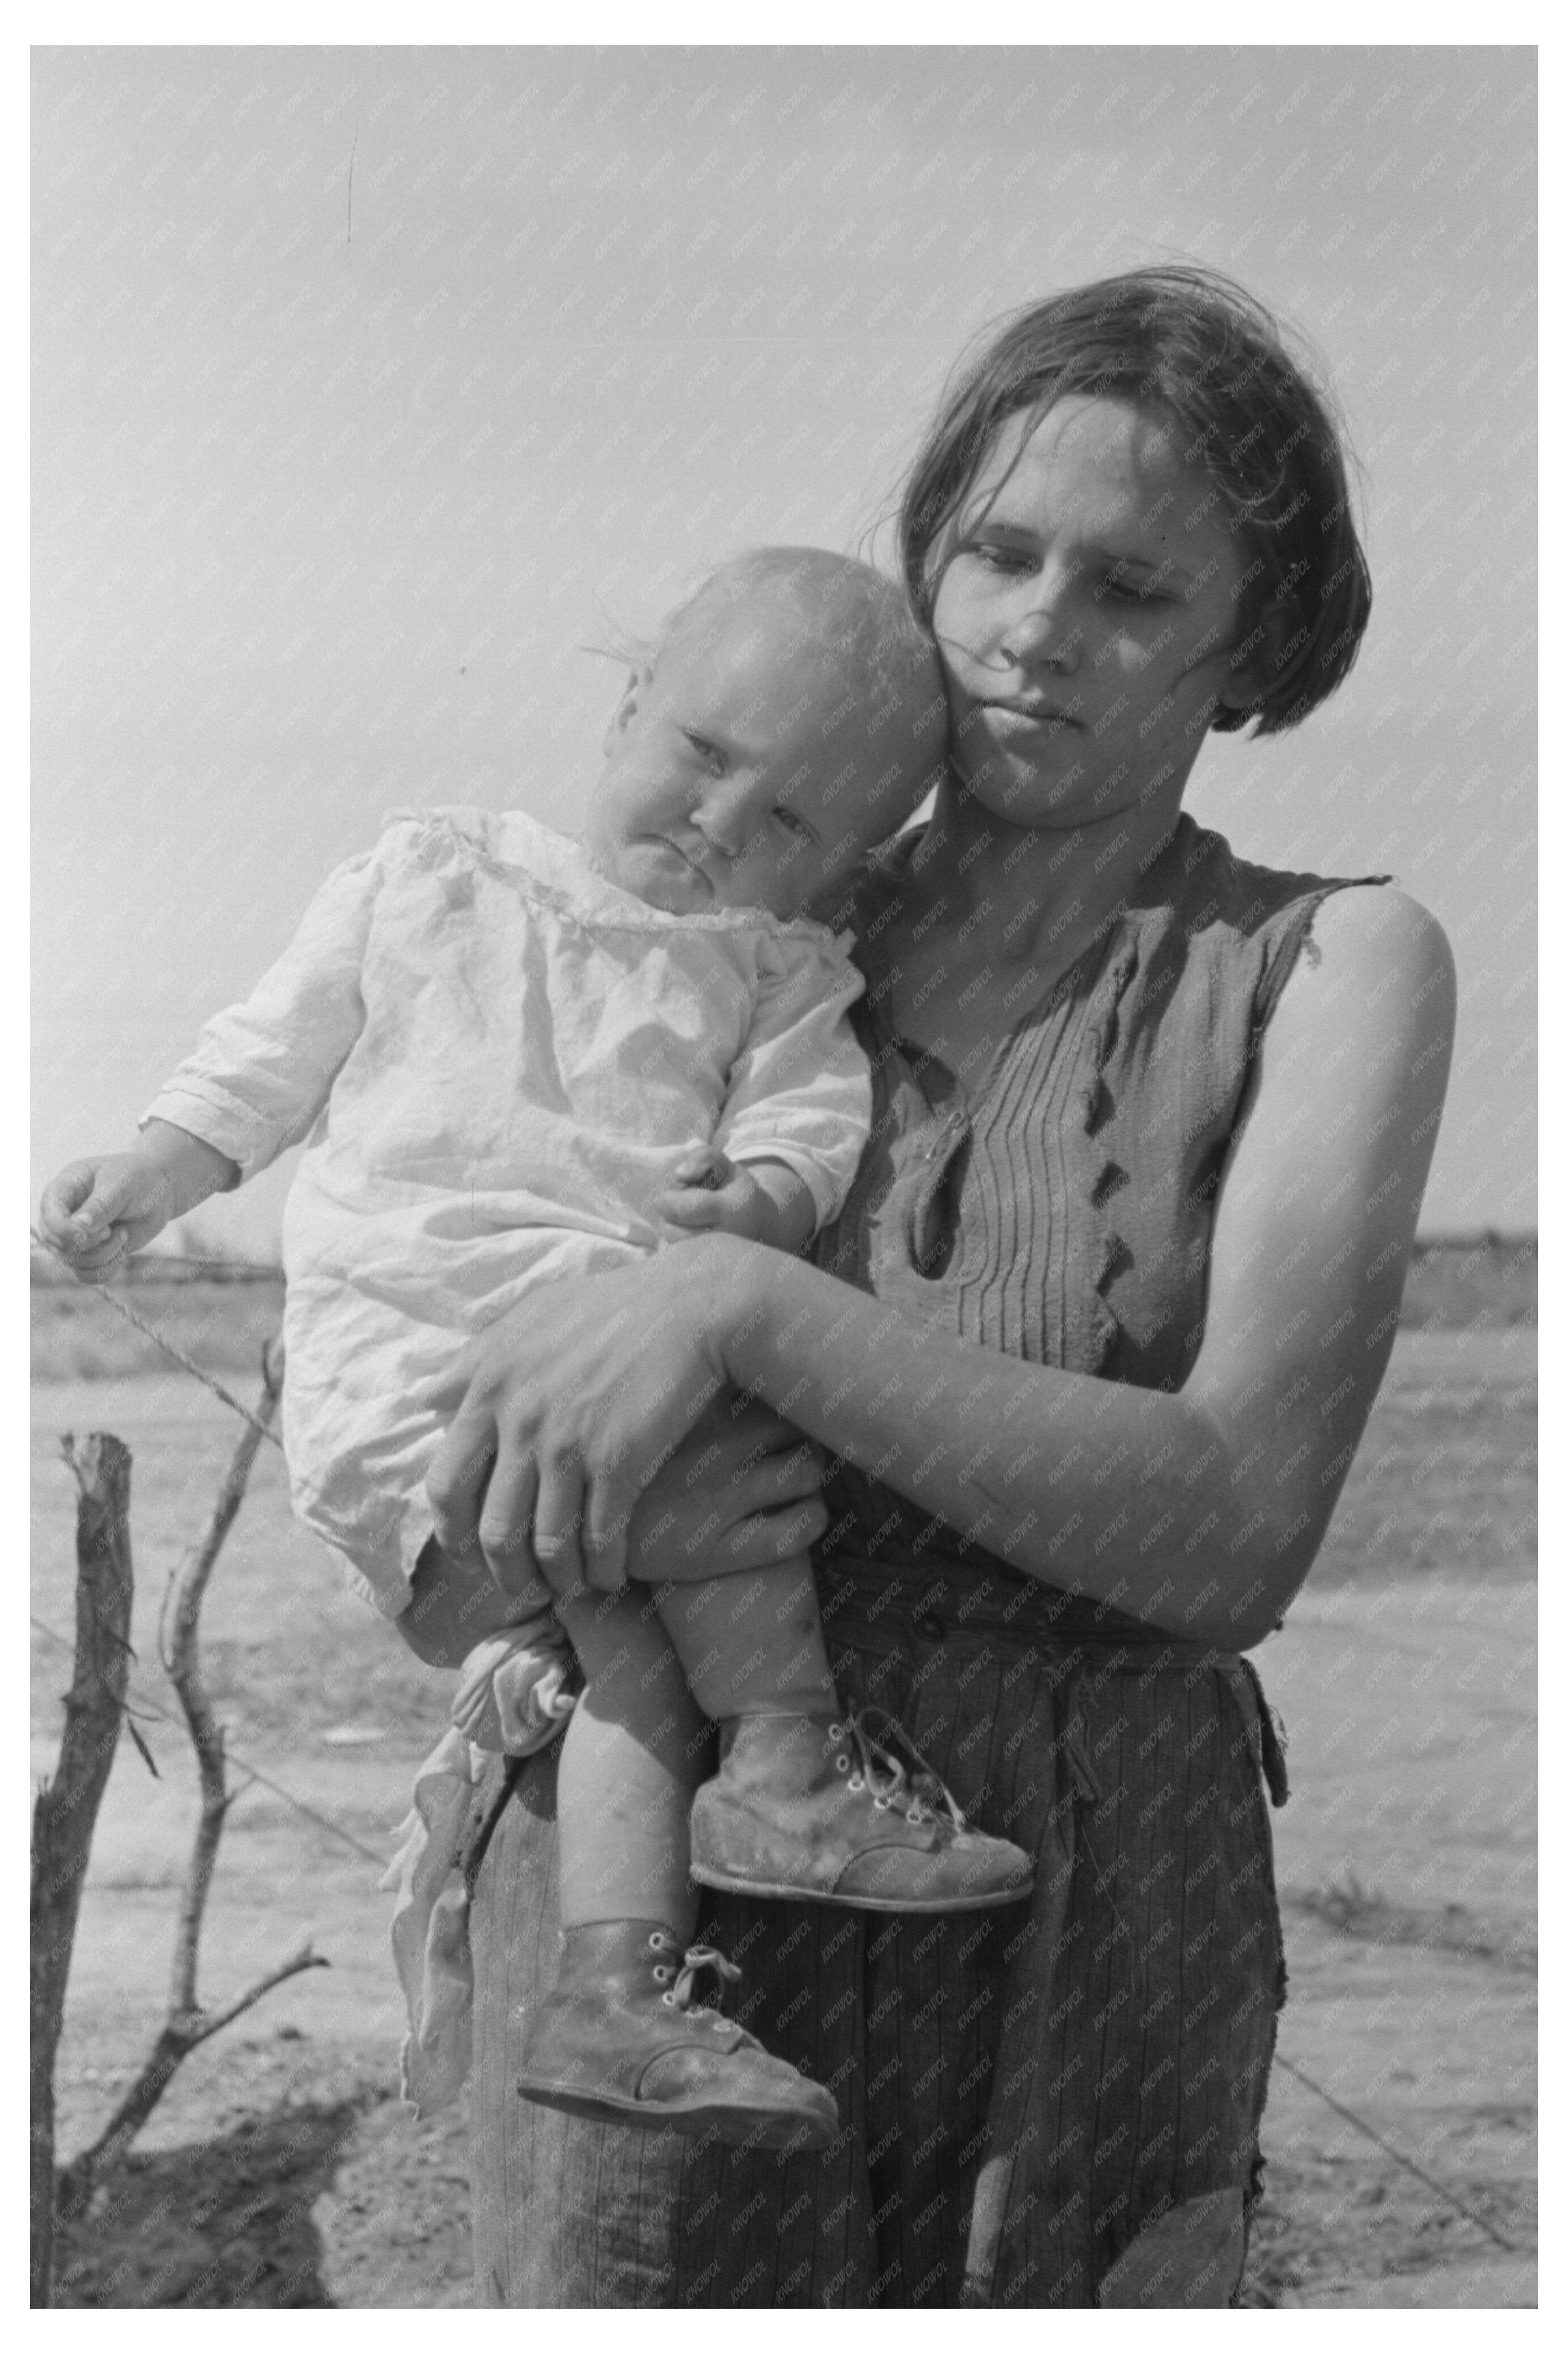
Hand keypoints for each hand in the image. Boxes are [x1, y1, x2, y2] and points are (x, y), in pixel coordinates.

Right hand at [38, 1152, 180, 1278]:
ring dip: (102, 1255)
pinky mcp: (92, 1252)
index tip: (83, 1235)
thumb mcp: (121, 1185)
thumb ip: (100, 1205)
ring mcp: (76, 1235)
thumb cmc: (138, 1179)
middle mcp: (65, 1213)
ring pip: (73, 1261)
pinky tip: (122, 1252)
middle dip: (85, 1244)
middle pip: (55, 1242)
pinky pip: (87, 1274)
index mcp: (66, 1188)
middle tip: (111, 1231)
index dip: (60, 1228)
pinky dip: (105, 1270)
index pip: (48, 1212)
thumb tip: (79, 1225)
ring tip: (122, 1234)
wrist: (160, 1193)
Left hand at [423, 1239, 751, 1595]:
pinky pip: (601, 1539)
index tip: (469, 1552)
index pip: (445, 1484)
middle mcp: (520, 1422)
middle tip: (520, 1589)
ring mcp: (569, 1445)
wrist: (687, 1306)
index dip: (452, 1532)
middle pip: (492, 1529)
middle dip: (505, 1574)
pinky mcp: (620, 1462)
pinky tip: (611, 1576)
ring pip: (547, 1545)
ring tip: (571, 1588)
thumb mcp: (525, 1320)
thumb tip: (427, 1397)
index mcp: (488, 1389)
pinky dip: (603, 1570)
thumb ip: (473, 1361)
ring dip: (559, 1580)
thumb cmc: (607, 1308)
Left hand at [657, 1147, 812, 1252]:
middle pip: (670, 1230)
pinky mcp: (710, 1279)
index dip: (668, 1199)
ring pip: (671, 1249)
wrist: (764, 1230)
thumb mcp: (726, 1167)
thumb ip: (702, 1156)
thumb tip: (679, 1174)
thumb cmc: (737, 1194)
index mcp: (730, 1210)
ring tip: (691, 1226)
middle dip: (670, 1217)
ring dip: (673, 1234)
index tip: (678, 1196)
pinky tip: (693, 1243)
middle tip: (686, 1211)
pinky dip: (677, 1251)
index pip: (679, 1208)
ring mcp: (718, 1265)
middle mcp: (724, 1241)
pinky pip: (676, 1267)